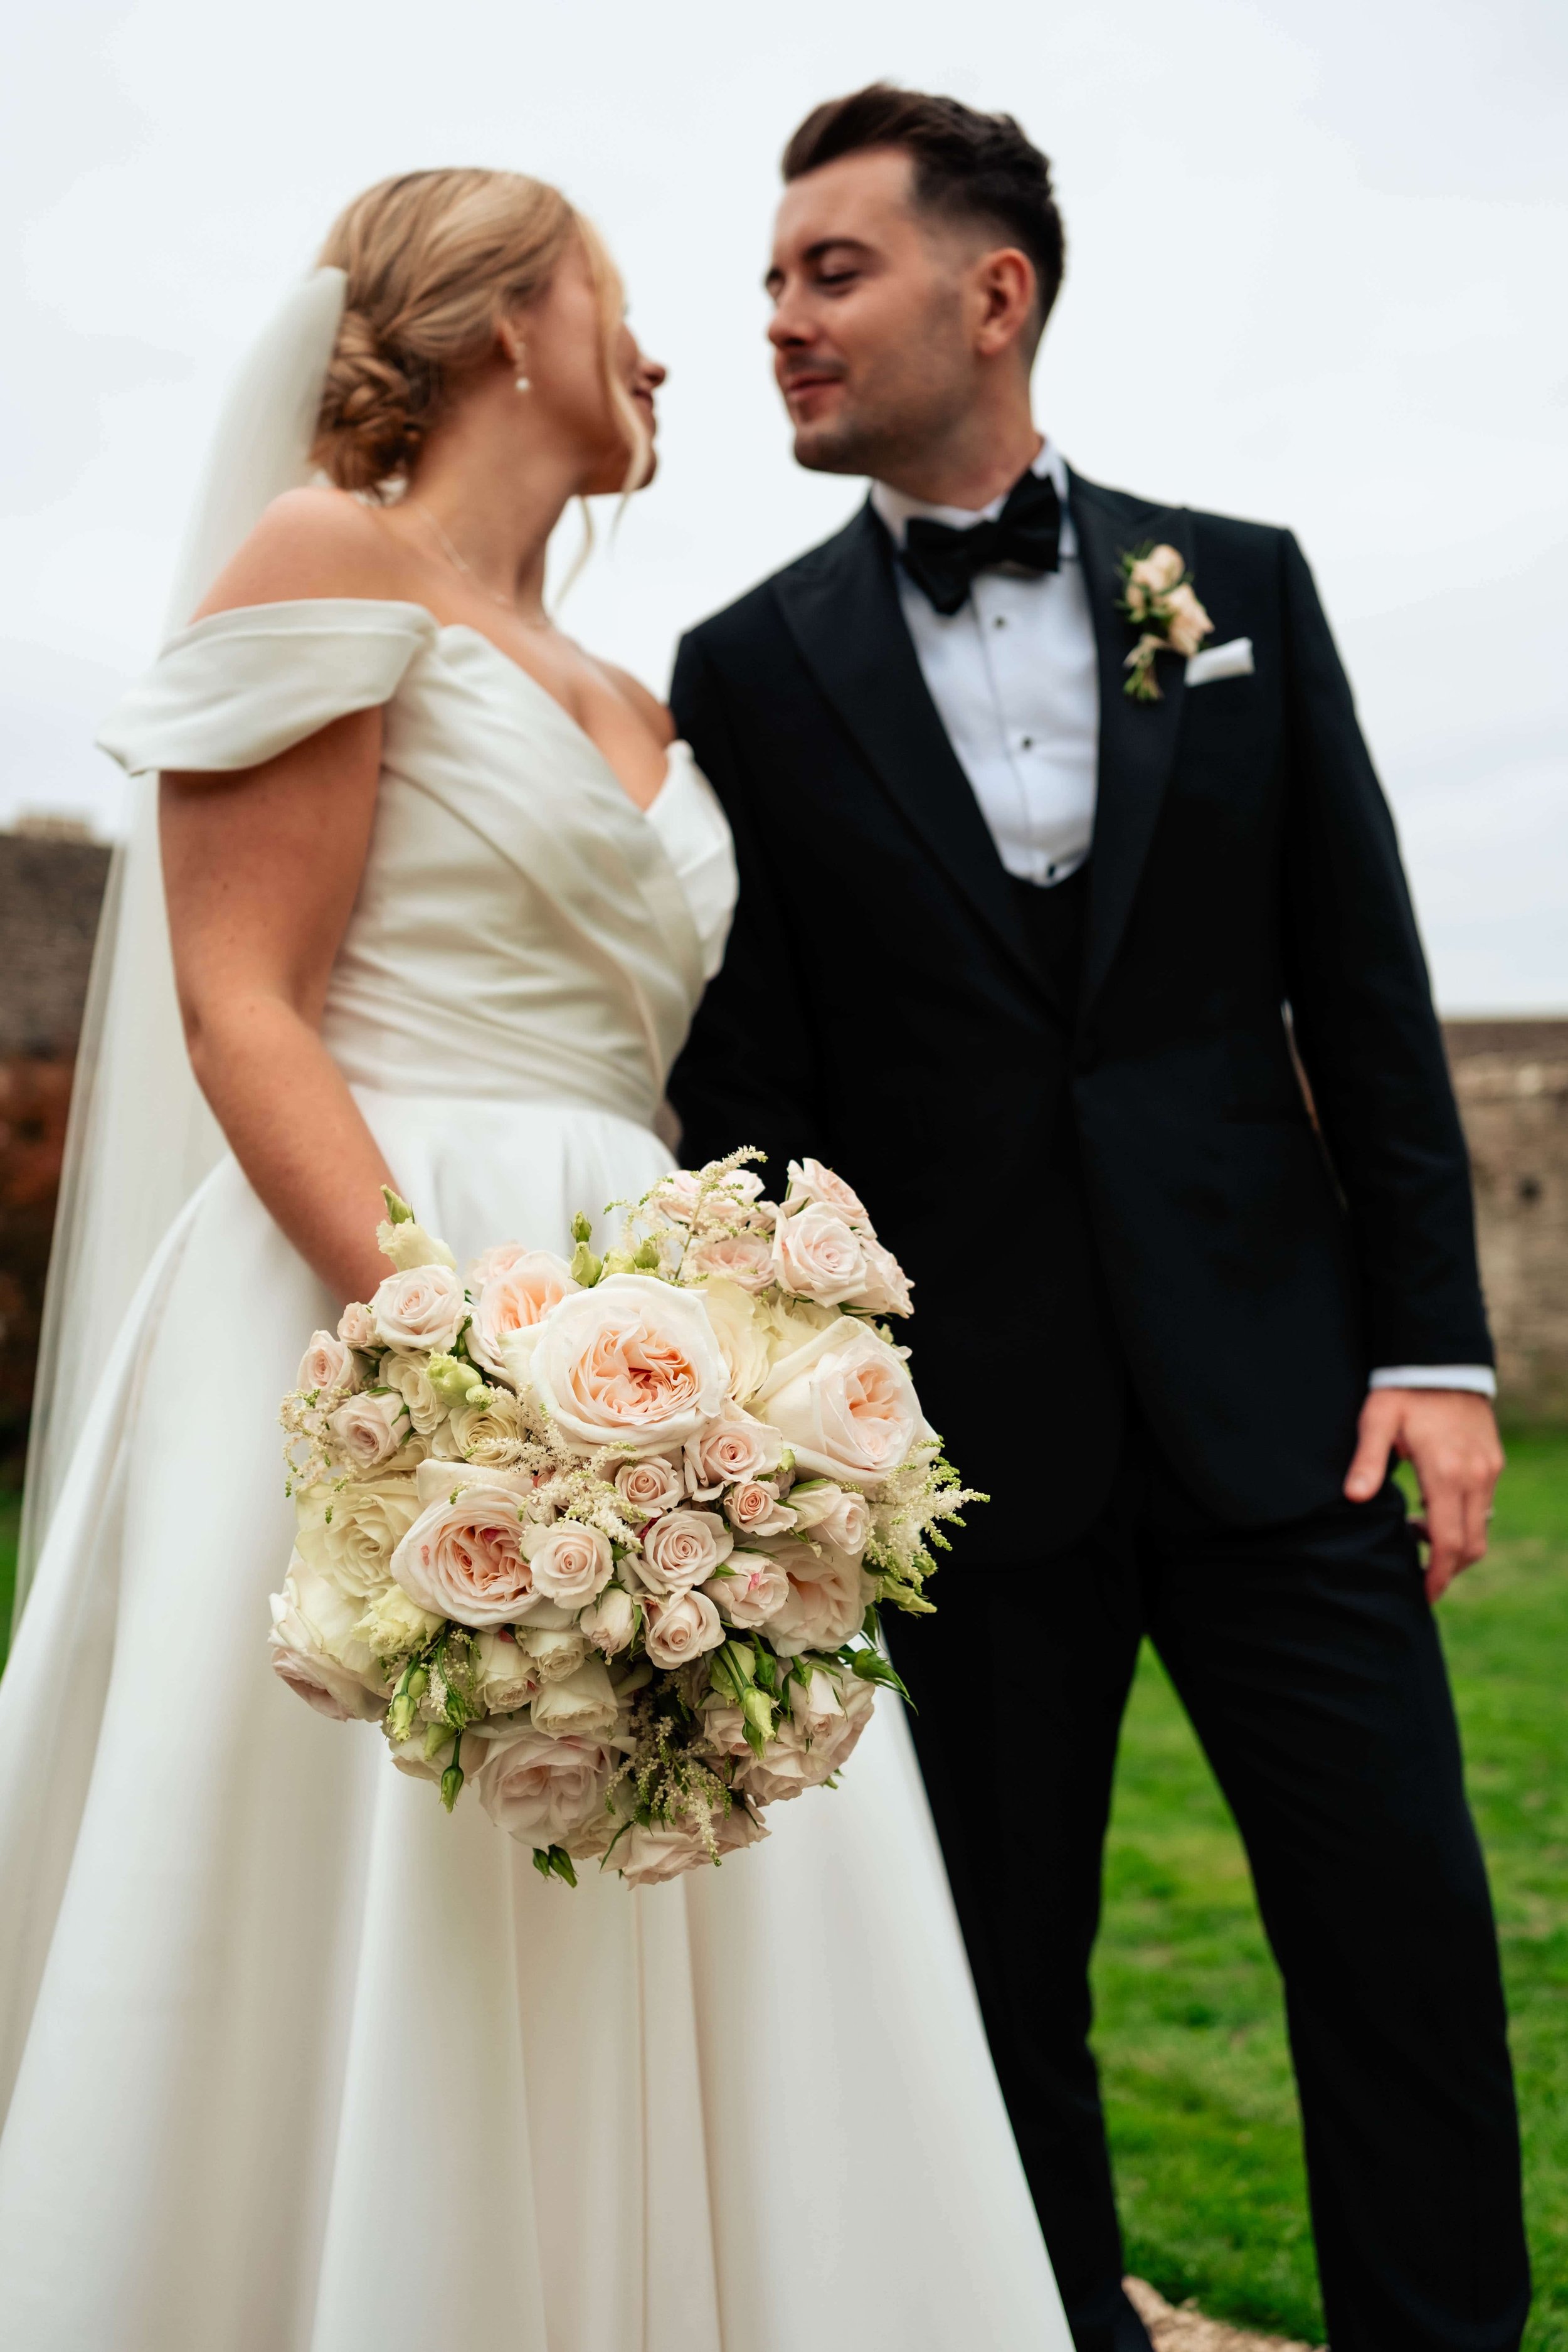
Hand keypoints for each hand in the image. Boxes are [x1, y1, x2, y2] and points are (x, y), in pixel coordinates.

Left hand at [1343, 1388, 1504, 1602]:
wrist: (1441, 1359)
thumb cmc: (1403, 1391)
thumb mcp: (1377, 1421)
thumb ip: (1368, 1460)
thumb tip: (1355, 1498)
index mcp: (1446, 1472)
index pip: (1450, 1541)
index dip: (1439, 1574)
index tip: (1424, 1594)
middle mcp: (1476, 1475)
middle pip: (1472, 1543)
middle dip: (1448, 1568)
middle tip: (1419, 1577)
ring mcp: (1489, 1469)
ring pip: (1481, 1527)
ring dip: (1455, 1543)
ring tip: (1415, 1535)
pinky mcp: (1492, 1461)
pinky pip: (1484, 1505)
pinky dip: (1463, 1520)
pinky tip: (1431, 1510)